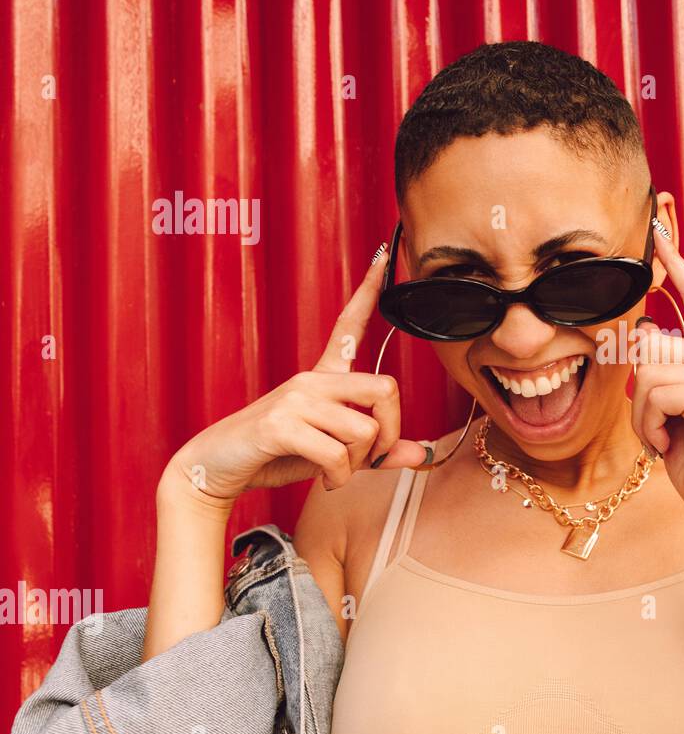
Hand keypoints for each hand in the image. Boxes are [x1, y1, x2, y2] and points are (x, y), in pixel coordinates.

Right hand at [164, 247, 429, 503]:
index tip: (384, 254)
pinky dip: (339, 477)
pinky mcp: (280, 425)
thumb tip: (420, 455)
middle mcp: (311, 380)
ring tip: (335, 472)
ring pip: (365, 430)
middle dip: (390, 432)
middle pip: (386, 389)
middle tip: (369, 458)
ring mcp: (295, 399)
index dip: (368, 290)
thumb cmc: (274, 455)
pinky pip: (337, 454)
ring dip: (358, 464)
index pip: (350, 325)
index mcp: (322, 377)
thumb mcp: (332, 454)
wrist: (214, 467)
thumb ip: (375, 453)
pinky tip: (325, 480)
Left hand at [628, 226, 683, 533]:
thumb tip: (642, 332)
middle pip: (652, 347)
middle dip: (639, 393)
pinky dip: (649, 426)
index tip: (660, 234)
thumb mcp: (669, 406)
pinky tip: (665, 445)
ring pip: (648, 373)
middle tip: (656, 427)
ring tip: (662, 437)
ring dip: (642, 414)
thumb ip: (660, 369)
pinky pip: (657, 396)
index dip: (678, 267)